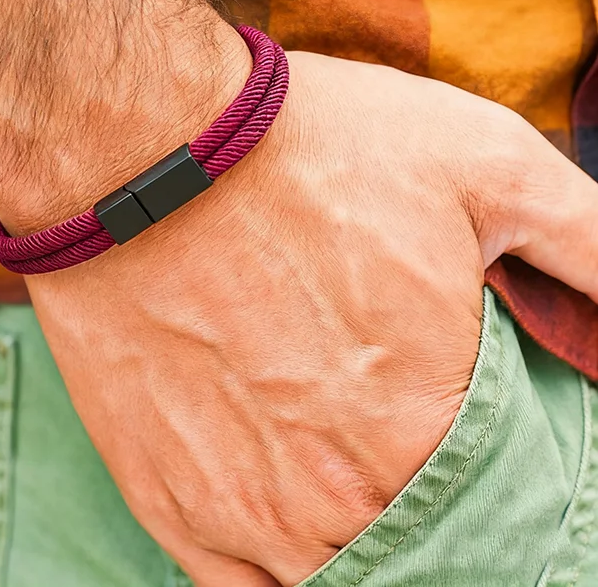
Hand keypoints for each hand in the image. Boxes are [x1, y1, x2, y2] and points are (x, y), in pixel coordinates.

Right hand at [24, 51, 597, 586]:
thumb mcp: (485, 165)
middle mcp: (343, 498)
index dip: (505, 480)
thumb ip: (593, 254)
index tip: (470, 435)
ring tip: (351, 477)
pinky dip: (283, 567)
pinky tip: (291, 516)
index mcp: (433, 428)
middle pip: (425, 553)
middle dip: (435, 511)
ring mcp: (245, 512)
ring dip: (360, 542)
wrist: (139, 147)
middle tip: (402, 442)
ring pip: (336, 578)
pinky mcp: (167, 500)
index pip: (511, 514)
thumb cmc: (306, 148)